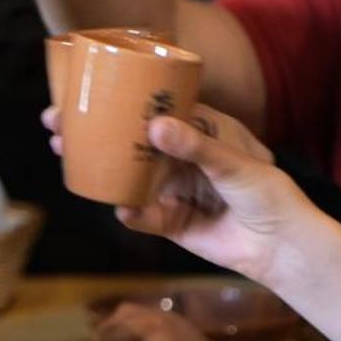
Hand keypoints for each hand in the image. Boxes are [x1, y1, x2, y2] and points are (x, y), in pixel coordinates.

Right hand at [45, 103, 303, 284]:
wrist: (283, 247)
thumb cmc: (270, 194)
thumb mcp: (235, 164)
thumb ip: (196, 147)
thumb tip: (155, 127)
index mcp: (200, 130)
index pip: (153, 108)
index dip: (120, 100)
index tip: (86, 93)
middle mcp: (182, 156)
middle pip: (131, 141)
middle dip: (94, 134)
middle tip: (56, 125)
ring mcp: (175, 189)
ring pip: (129, 176)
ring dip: (100, 170)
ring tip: (68, 158)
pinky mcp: (173, 222)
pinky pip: (144, 215)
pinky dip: (131, 212)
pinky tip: (121, 208)